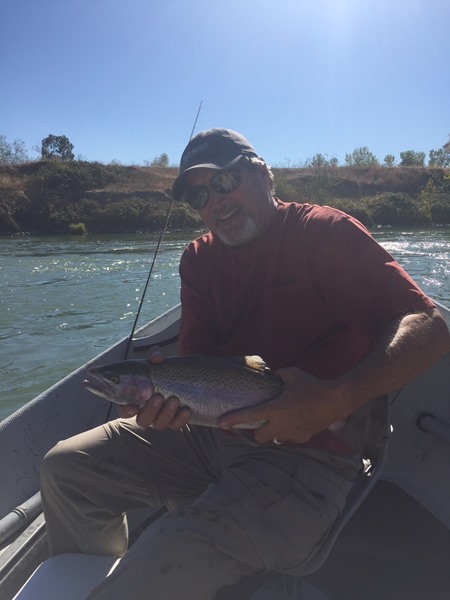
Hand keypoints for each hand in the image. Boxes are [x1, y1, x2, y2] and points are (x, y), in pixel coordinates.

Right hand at [118, 346, 191, 429]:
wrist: (182, 376)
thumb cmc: (162, 370)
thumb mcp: (157, 360)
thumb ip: (154, 356)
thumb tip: (157, 357)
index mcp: (135, 399)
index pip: (124, 410)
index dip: (126, 410)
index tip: (133, 407)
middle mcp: (146, 412)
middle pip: (143, 420)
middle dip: (150, 410)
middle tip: (158, 397)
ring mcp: (160, 418)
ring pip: (159, 424)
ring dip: (166, 413)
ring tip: (174, 399)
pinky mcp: (175, 421)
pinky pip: (176, 425)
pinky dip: (181, 419)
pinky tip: (186, 409)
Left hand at [218, 367, 342, 444]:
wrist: (336, 401)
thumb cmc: (312, 386)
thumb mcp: (292, 374)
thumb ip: (278, 376)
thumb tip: (273, 376)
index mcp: (274, 410)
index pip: (248, 416)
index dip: (233, 420)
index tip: (221, 423)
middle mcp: (280, 425)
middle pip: (259, 437)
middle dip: (257, 430)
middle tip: (262, 420)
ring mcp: (292, 434)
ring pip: (275, 438)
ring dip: (274, 431)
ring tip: (282, 418)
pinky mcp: (302, 438)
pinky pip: (290, 436)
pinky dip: (289, 430)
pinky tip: (296, 419)